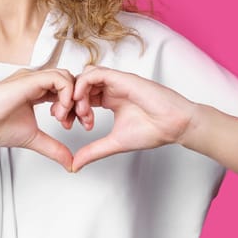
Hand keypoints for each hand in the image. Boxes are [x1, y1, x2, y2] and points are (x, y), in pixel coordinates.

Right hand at [0, 68, 89, 170]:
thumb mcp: (33, 139)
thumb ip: (53, 148)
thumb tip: (70, 162)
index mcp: (36, 91)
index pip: (66, 91)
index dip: (76, 107)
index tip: (76, 125)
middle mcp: (36, 82)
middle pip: (71, 82)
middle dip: (80, 102)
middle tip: (80, 122)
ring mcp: (33, 78)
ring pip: (67, 77)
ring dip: (74, 99)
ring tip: (66, 118)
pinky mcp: (30, 80)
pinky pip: (59, 79)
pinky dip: (66, 95)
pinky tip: (60, 112)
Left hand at [70, 65, 196, 171]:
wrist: (173, 125)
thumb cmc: (152, 131)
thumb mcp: (113, 143)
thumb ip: (93, 151)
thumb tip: (75, 165)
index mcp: (109, 100)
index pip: (81, 97)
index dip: (69, 109)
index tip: (66, 124)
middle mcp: (111, 89)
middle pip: (78, 85)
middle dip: (66, 101)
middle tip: (63, 118)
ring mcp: (116, 82)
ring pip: (84, 77)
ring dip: (74, 93)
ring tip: (77, 113)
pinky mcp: (121, 78)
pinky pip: (94, 73)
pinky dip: (82, 84)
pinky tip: (82, 102)